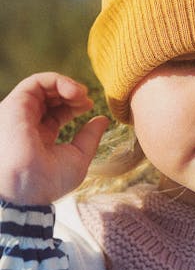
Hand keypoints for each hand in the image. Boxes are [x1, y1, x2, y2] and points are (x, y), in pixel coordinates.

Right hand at [0, 72, 108, 204]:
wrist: (28, 189)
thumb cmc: (49, 181)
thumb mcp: (78, 157)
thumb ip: (89, 137)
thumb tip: (102, 119)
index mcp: (39, 136)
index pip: (56, 111)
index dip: (75, 104)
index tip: (90, 106)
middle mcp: (27, 123)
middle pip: (50, 96)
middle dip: (72, 93)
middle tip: (87, 100)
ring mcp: (20, 113)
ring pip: (43, 86)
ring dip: (67, 84)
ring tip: (81, 94)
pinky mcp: (16, 105)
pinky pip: (36, 82)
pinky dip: (57, 80)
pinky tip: (73, 91)